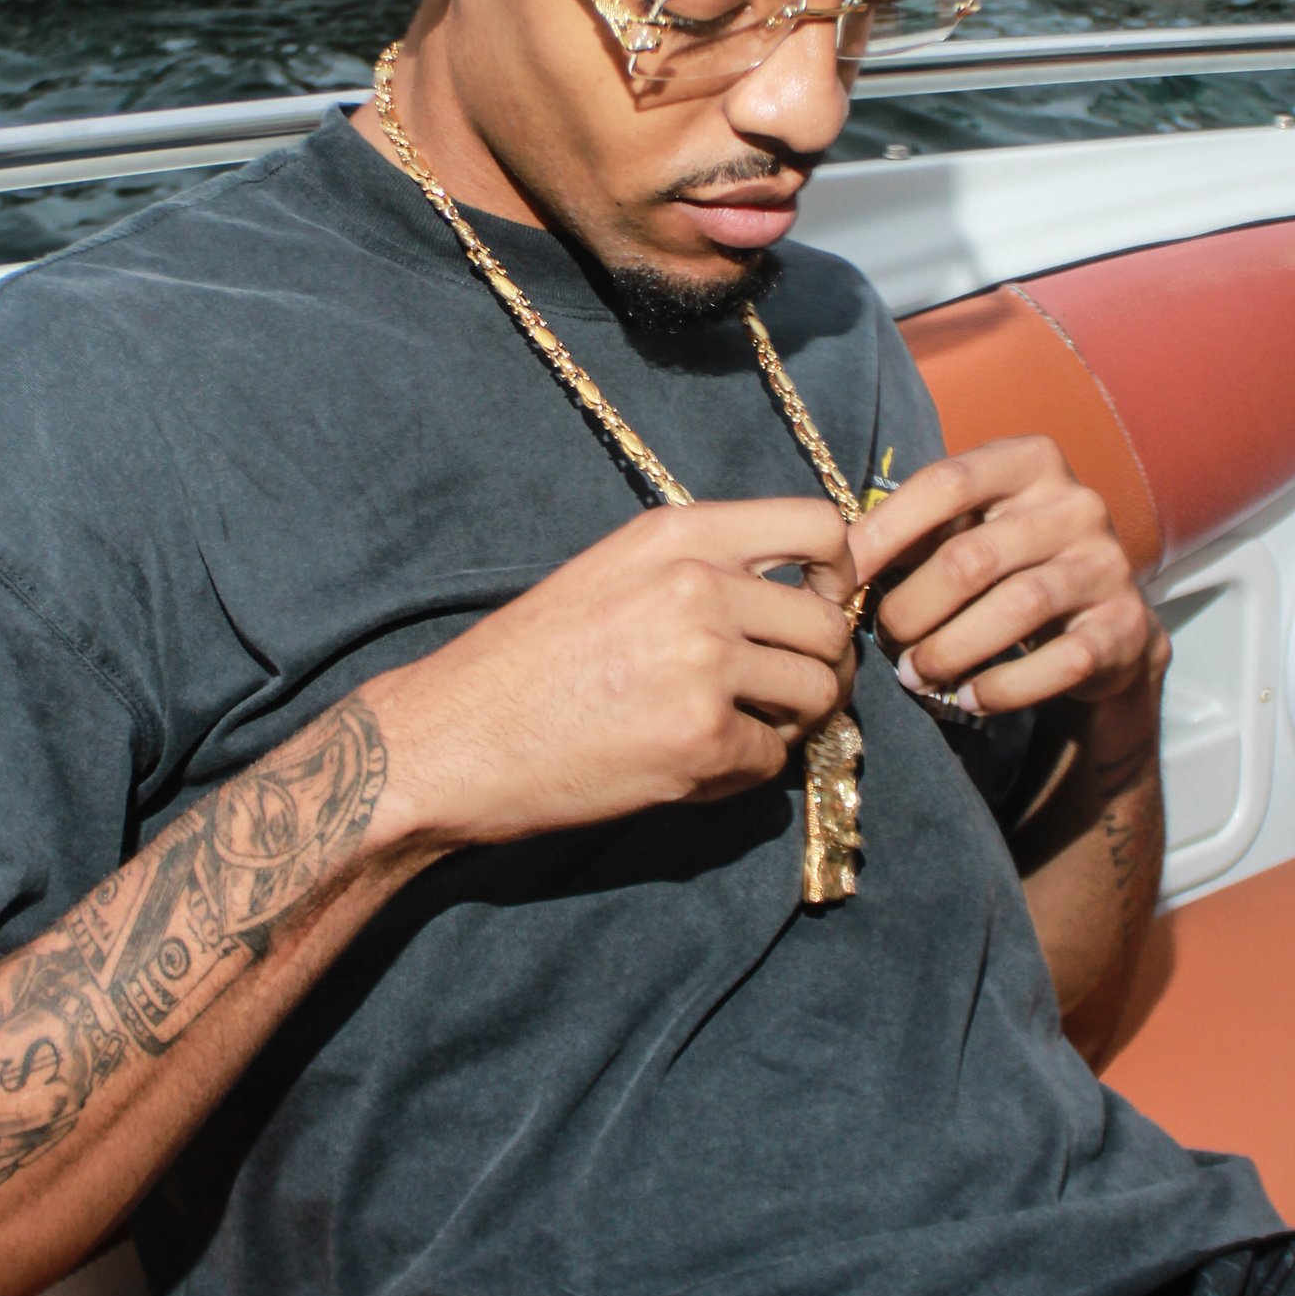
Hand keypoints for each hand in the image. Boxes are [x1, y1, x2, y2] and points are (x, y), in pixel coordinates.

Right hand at [371, 498, 857, 852]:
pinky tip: (691, 766)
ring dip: (790, 721)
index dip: (842, 573)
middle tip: (786, 694)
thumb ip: (705, 568)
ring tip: (738, 729)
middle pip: (829, 626)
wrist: (452, 737)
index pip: (822, 525)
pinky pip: (772, 758)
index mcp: (679, 534)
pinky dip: (744, 771)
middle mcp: (699, 587)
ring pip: (817, 695)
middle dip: (820, 668)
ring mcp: (704, 664)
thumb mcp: (615, 573)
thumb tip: (805, 595)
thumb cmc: (527, 660)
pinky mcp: (700, 740)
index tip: (823, 607)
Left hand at [851, 436, 1163, 722]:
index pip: (947, 482)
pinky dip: (1004, 687)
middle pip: (973, 557)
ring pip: (1016, 608)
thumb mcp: (970, 526)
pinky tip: (970, 698)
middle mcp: (1076, 504)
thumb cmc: (1010, 564)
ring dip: (950, 650)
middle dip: (913, 607)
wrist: (1105, 620)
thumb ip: (915, 530)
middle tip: (884, 640)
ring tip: (914, 675)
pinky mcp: (1125, 626)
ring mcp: (1107, 564)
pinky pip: (1059, 663)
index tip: (843, 576)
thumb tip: (834, 561)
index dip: (886, 530)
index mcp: (1030, 461)